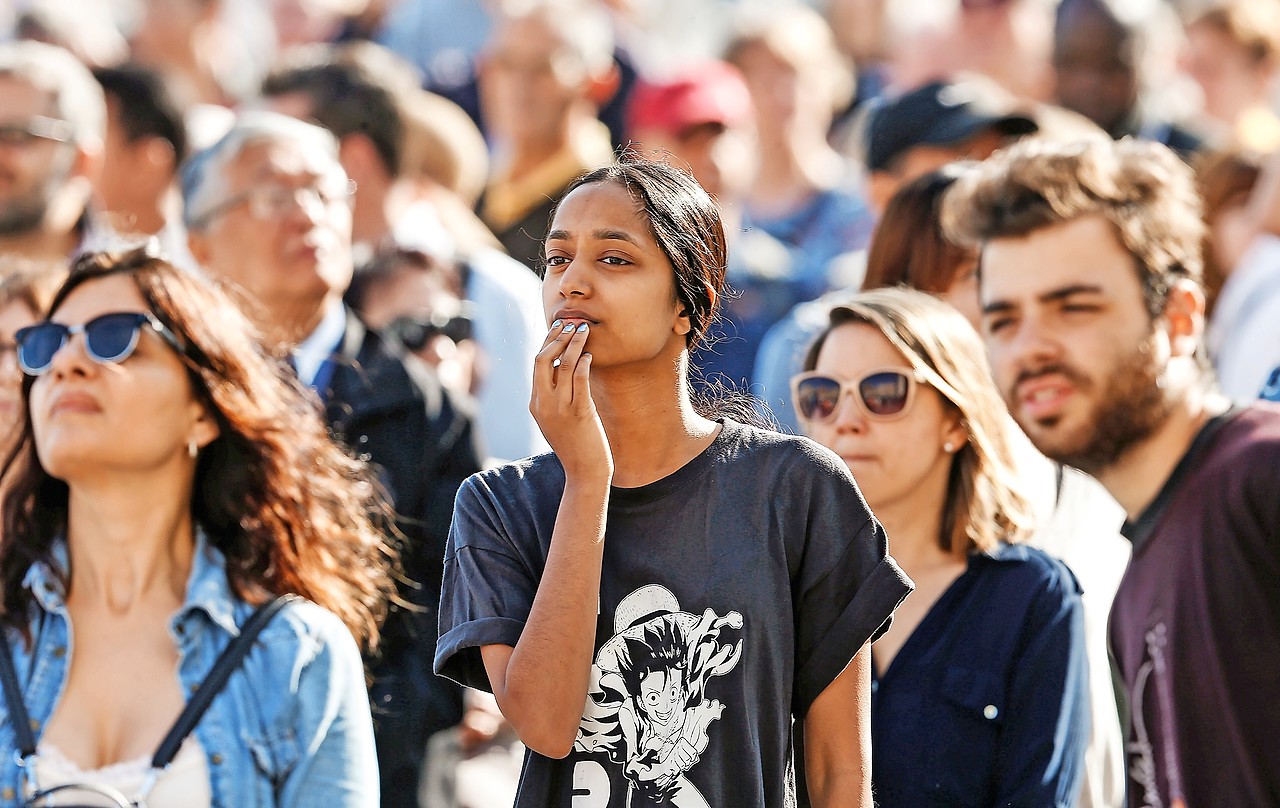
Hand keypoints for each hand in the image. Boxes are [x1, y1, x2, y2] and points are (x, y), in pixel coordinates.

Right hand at [531, 320, 611, 479]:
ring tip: (585, 330)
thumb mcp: (557, 420)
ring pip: (564, 366)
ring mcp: (560, 409)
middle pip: (543, 359)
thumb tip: (565, 371)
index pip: (538, 363)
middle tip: (573, 324)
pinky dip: (584, 364)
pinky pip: (580, 381)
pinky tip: (590, 355)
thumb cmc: (575, 446)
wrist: (584, 473)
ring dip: (575, 344)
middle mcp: (544, 404)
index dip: (549, 341)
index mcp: (536, 403)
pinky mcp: (579, 413)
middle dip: (558, 337)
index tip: (561, 328)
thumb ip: (555, 398)